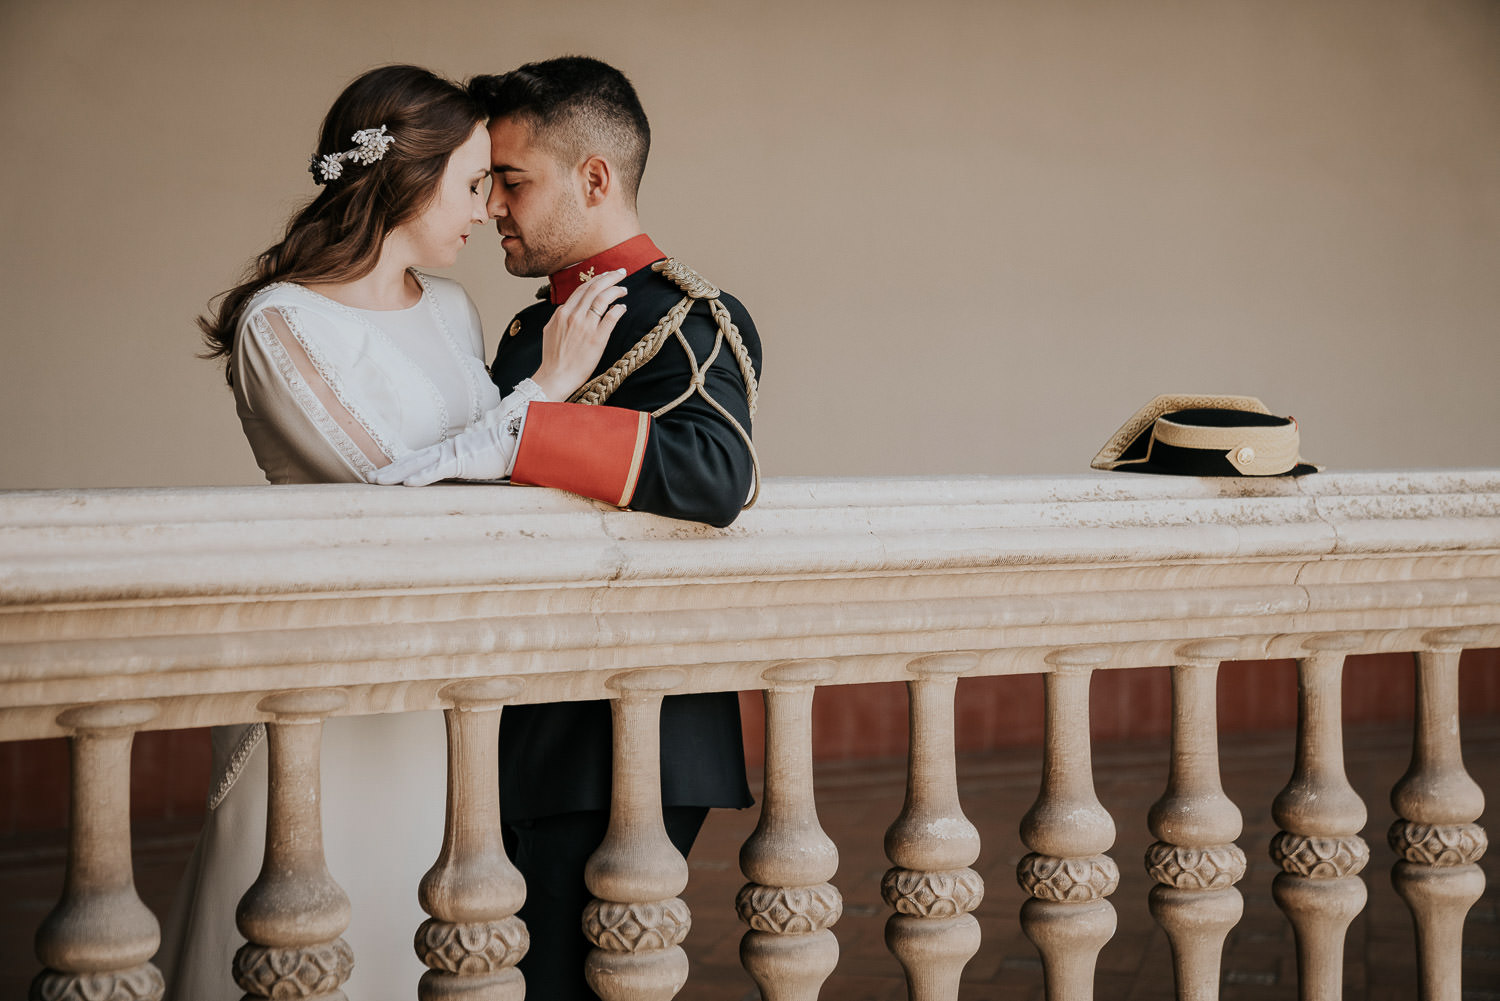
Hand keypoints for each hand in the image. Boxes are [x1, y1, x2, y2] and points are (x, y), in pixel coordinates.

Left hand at [371, 420, 517, 485]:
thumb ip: (461, 466)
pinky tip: (408, 484)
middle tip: (369, 478)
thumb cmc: (498, 453)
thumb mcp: (474, 461)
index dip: (398, 466)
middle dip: (389, 470)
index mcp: (446, 451)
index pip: (416, 459)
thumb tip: (455, 472)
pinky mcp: (460, 461)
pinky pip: (437, 470)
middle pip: (410, 460)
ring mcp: (450, 455)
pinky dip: (422, 477)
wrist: (514, 443)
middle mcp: (444, 450)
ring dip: (397, 474)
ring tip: (379, 481)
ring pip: (417, 465)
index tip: (382, 474)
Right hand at [531, 268, 627, 399]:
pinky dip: (619, 308)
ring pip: (603, 298)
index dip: (596, 279)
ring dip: (616, 290)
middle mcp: (574, 316)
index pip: (582, 288)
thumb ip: (561, 317)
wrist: (555, 377)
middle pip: (594, 288)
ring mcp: (586, 326)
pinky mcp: (597, 338)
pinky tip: (623, 307)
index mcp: (562, 313)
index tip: (606, 276)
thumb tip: (569, 307)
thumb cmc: (553, 358)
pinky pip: (611, 317)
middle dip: (610, 277)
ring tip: (624, 289)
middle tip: (621, 272)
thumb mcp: (550, 330)